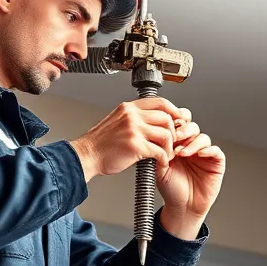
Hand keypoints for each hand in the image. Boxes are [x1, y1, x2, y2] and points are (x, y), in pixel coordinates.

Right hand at [69, 98, 188, 181]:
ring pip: (166, 134)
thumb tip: (156, 122)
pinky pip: (159, 151)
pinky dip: (163, 160)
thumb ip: (136, 119)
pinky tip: (159, 163)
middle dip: (174, 133)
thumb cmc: (102, 144)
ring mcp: (133, 129)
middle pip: (167, 118)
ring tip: (165, 155)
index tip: (179, 121)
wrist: (87, 155)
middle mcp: (131, 115)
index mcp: (128, 108)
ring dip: (170, 148)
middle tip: (172, 144)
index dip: (174, 111)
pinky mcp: (135, 145)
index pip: (160, 102)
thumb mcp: (118, 122)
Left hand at [155, 114, 225, 241]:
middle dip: (183, 130)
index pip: (179, 124)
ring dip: (193, 142)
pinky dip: (208, 150)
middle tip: (175, 136)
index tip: (167, 125)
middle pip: (192, 126)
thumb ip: (159, 150)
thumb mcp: (159, 167)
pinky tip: (199, 155)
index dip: (175, 121)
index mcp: (177, 144)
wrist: (182, 206)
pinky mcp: (216, 163)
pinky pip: (215, 151)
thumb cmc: (171, 189)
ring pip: (203, 137)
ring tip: (182, 153)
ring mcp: (204, 154)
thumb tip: (158, 134)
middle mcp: (191, 146)